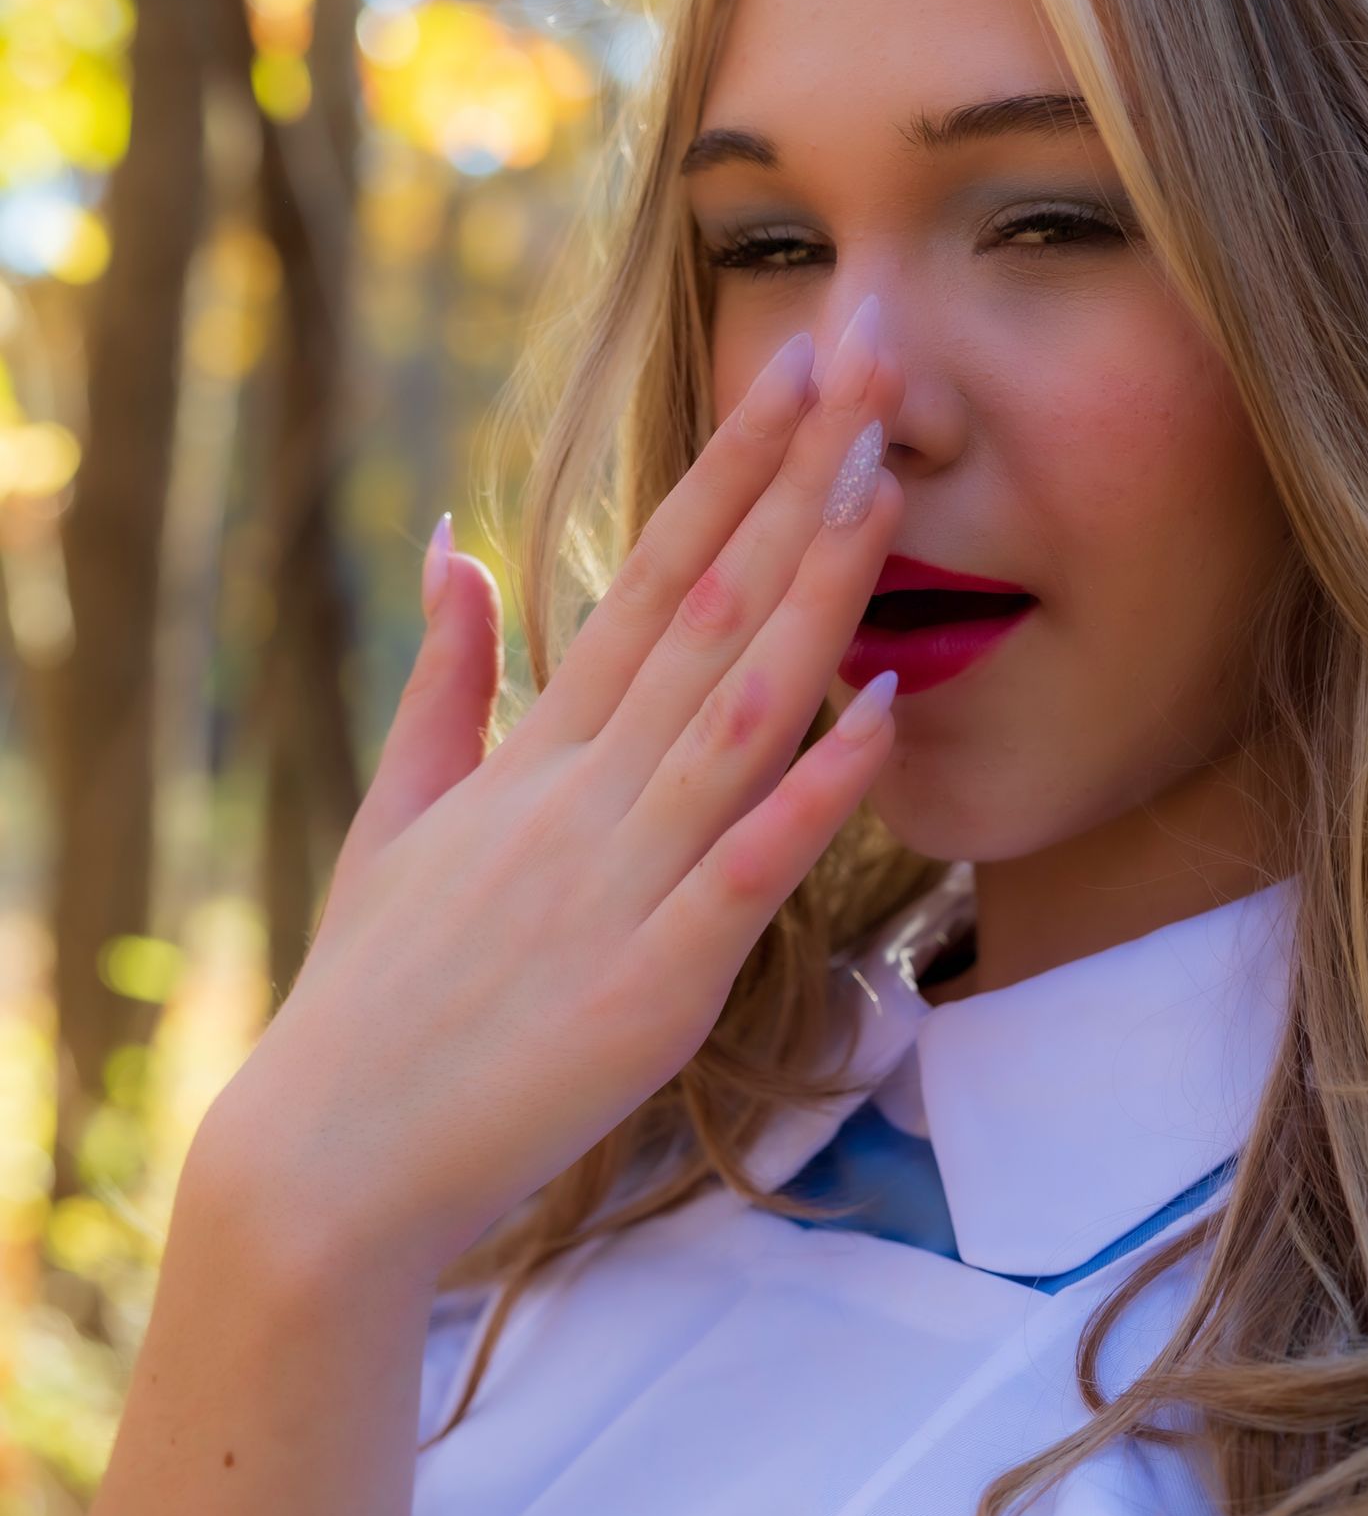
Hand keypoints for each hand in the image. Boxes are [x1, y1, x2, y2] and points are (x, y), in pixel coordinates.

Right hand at [204, 298, 904, 1278]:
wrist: (332, 1156)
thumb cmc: (374, 995)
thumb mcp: (398, 817)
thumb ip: (446, 681)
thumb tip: (457, 545)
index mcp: (537, 754)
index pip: (650, 577)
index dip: (732, 469)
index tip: (800, 369)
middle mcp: (582, 795)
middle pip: (708, 611)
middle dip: (796, 482)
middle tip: (879, 359)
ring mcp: (618, 883)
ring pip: (736, 714)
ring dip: (817, 596)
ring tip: (888, 484)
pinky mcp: (650, 984)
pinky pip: (744, 869)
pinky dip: (812, 791)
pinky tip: (877, 713)